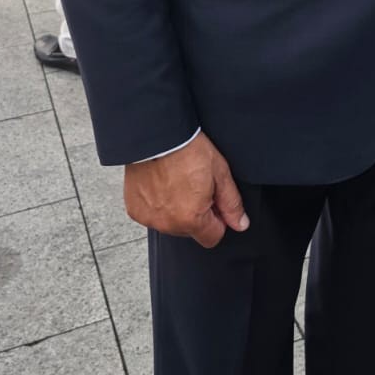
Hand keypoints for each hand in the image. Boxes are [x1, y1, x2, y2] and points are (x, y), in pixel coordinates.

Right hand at [124, 132, 249, 247]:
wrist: (158, 136)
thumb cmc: (189, 150)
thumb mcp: (220, 174)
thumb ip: (231, 204)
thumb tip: (240, 224)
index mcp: (191, 219)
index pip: (212, 237)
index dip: (218, 220)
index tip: (214, 202)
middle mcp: (167, 224)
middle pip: (191, 231)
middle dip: (197, 214)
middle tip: (195, 186)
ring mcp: (149, 218)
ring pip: (171, 224)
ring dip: (177, 210)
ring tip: (177, 183)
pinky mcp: (135, 210)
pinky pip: (153, 215)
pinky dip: (158, 205)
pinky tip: (162, 185)